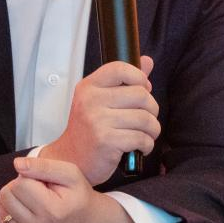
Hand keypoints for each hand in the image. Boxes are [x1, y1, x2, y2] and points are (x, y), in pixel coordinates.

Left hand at [0, 157, 138, 222]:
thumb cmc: (78, 197)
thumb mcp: (70, 173)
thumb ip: (43, 166)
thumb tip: (17, 164)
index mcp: (51, 211)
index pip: (19, 184)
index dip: (30, 177)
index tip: (43, 183)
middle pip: (6, 195)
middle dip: (19, 187)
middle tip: (38, 192)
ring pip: (1, 208)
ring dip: (15, 201)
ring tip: (34, 203)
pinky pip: (1, 222)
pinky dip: (11, 214)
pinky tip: (28, 214)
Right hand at [40, 56, 159, 184]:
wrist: (71, 161)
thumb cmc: (88, 130)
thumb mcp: (100, 100)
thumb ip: (124, 80)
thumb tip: (147, 61)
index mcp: (89, 87)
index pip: (120, 68)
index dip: (139, 77)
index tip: (143, 89)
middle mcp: (91, 100)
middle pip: (141, 95)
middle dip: (152, 109)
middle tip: (147, 119)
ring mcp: (97, 121)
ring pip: (145, 118)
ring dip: (153, 129)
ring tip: (146, 134)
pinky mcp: (106, 141)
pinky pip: (141, 138)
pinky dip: (147, 144)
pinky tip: (140, 147)